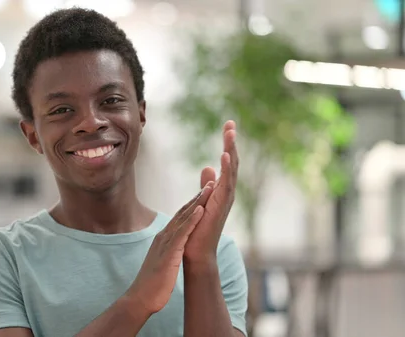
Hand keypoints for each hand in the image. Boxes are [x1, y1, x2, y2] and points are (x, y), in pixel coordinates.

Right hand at [125, 189, 213, 314]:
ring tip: (210, 190)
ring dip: (197, 203)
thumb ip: (166, 254)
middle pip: (182, 213)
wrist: (139, 299)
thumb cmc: (151, 285)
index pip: (179, 218)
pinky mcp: (169, 253)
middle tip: (210, 184)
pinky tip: (201, 210)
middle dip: (197, 198)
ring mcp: (165, 244)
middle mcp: (163, 237)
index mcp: (162, 240)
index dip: (192, 205)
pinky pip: (182, 233)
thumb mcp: (161, 263)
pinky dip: (192, 220)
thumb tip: (172, 251)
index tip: (204, 194)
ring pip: (183, 218)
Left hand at [184, 120, 238, 265]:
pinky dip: (226, 170)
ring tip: (230, 134)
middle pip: (231, 163)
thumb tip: (208, 168)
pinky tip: (224, 156)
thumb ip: (206, 185)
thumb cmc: (198, 229)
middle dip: (231, 142)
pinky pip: (226, 185)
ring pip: (231, 171)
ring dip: (230, 151)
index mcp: (221, 189)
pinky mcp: (221, 207)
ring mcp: (225, 199)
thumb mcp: (202, 200)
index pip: (227, 162)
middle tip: (230, 123)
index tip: (228, 125)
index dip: (228, 144)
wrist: (197, 252)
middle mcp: (226, 193)